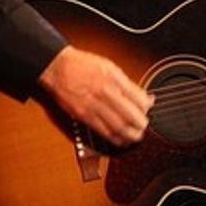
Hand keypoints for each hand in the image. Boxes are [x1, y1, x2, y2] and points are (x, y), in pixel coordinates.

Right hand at [38, 45, 153, 146]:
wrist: (58, 67)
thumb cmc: (82, 65)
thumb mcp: (109, 67)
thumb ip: (127, 84)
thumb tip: (144, 96)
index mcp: (114, 79)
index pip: (138, 99)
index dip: (146, 108)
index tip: (147, 109)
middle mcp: (105, 93)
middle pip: (130, 116)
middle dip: (141, 124)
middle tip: (144, 126)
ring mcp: (93, 105)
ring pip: (118, 127)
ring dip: (130, 135)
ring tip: (135, 136)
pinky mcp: (83, 115)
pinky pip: (103, 131)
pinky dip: (115, 138)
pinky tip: (121, 140)